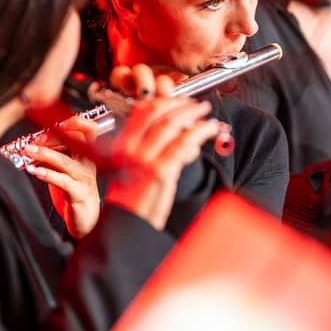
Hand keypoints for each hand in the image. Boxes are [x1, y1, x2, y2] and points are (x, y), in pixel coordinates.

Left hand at [24, 116, 100, 237]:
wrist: (87, 218)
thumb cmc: (74, 192)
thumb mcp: (65, 170)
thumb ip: (53, 157)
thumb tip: (34, 145)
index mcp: (87, 155)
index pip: (87, 131)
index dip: (74, 123)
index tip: (56, 121)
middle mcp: (88, 164)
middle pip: (76, 142)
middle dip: (53, 136)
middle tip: (34, 139)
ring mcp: (84, 179)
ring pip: (65, 162)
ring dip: (44, 154)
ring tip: (28, 151)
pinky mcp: (78, 194)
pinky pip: (62, 181)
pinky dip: (48, 174)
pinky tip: (35, 171)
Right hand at [101, 69, 223, 229]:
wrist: (126, 229)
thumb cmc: (130, 205)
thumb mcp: (129, 172)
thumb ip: (147, 152)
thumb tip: (173, 139)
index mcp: (121, 147)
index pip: (142, 112)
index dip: (164, 102)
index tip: (178, 102)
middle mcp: (130, 150)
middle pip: (158, 113)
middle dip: (180, 104)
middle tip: (195, 105)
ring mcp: (145, 159)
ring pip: (172, 125)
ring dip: (193, 114)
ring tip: (205, 114)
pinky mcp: (161, 171)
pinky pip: (184, 143)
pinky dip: (200, 132)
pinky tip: (209, 130)